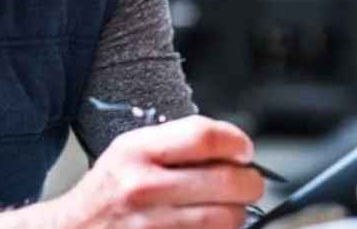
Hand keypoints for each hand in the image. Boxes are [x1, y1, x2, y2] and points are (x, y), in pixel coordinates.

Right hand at [52, 116, 263, 228]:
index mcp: (137, 151)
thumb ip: (177, 144)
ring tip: (222, 207)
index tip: (243, 151)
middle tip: (246, 182)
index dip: (237, 142)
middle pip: (228, 181)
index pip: (206, 137)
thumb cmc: (108, 192)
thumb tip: (231, 148)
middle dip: (249, 182)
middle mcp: (144, 187)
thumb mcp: (130, 152)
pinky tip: (205, 224)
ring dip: (235, 212)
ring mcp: (154, 225)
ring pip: (229, 218)